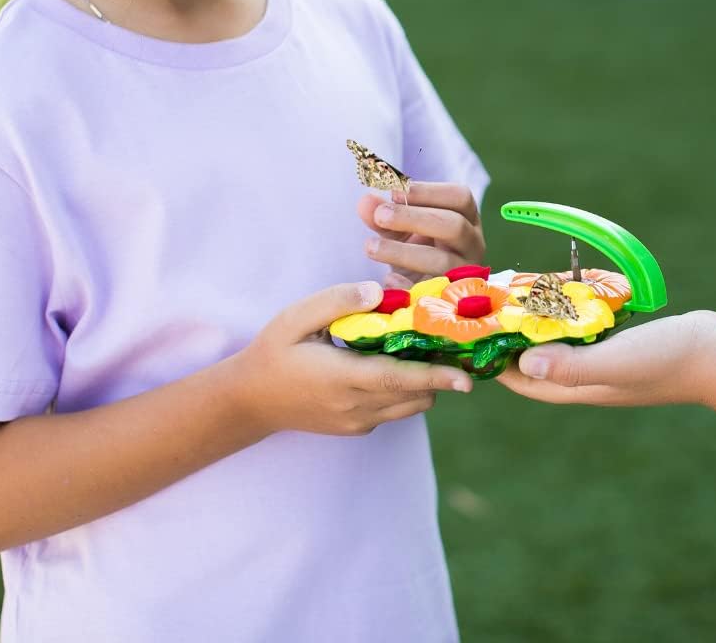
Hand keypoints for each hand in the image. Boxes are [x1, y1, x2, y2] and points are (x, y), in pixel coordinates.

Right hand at [231, 280, 472, 437]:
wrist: (249, 400)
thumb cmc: (274, 352)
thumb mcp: (297, 317)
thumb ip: (339, 301)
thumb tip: (380, 290)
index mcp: (343, 378)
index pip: (399, 380)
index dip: (436, 378)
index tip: (467, 378)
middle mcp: (357, 406)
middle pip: (416, 394)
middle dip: (440, 371)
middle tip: (451, 338)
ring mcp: (359, 420)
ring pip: (411, 404)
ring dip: (424, 380)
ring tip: (424, 345)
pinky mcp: (358, 426)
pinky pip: (396, 408)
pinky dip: (406, 388)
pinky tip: (396, 359)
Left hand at [357, 182, 484, 286]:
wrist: (423, 289)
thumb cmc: (417, 247)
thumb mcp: (400, 228)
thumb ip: (383, 213)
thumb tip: (366, 201)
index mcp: (467, 217)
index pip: (460, 197)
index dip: (428, 192)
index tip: (394, 191)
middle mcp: (473, 244)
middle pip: (454, 225)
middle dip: (415, 218)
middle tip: (381, 216)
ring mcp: (466, 274)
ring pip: (443, 261)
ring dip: (404, 252)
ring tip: (370, 247)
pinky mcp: (450, 300)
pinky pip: (430, 293)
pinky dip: (407, 285)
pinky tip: (387, 279)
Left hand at [496, 311, 715, 406]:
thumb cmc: (668, 360)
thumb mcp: (615, 361)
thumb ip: (571, 365)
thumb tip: (525, 362)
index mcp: (580, 388)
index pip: (525, 380)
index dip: (495, 362)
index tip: (473, 338)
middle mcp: (588, 377)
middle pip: (538, 358)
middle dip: (515, 334)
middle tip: (496, 303)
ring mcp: (607, 360)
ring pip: (562, 340)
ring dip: (543, 319)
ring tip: (526, 291)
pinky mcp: (624, 344)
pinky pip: (587, 328)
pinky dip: (575, 310)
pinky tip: (571, 289)